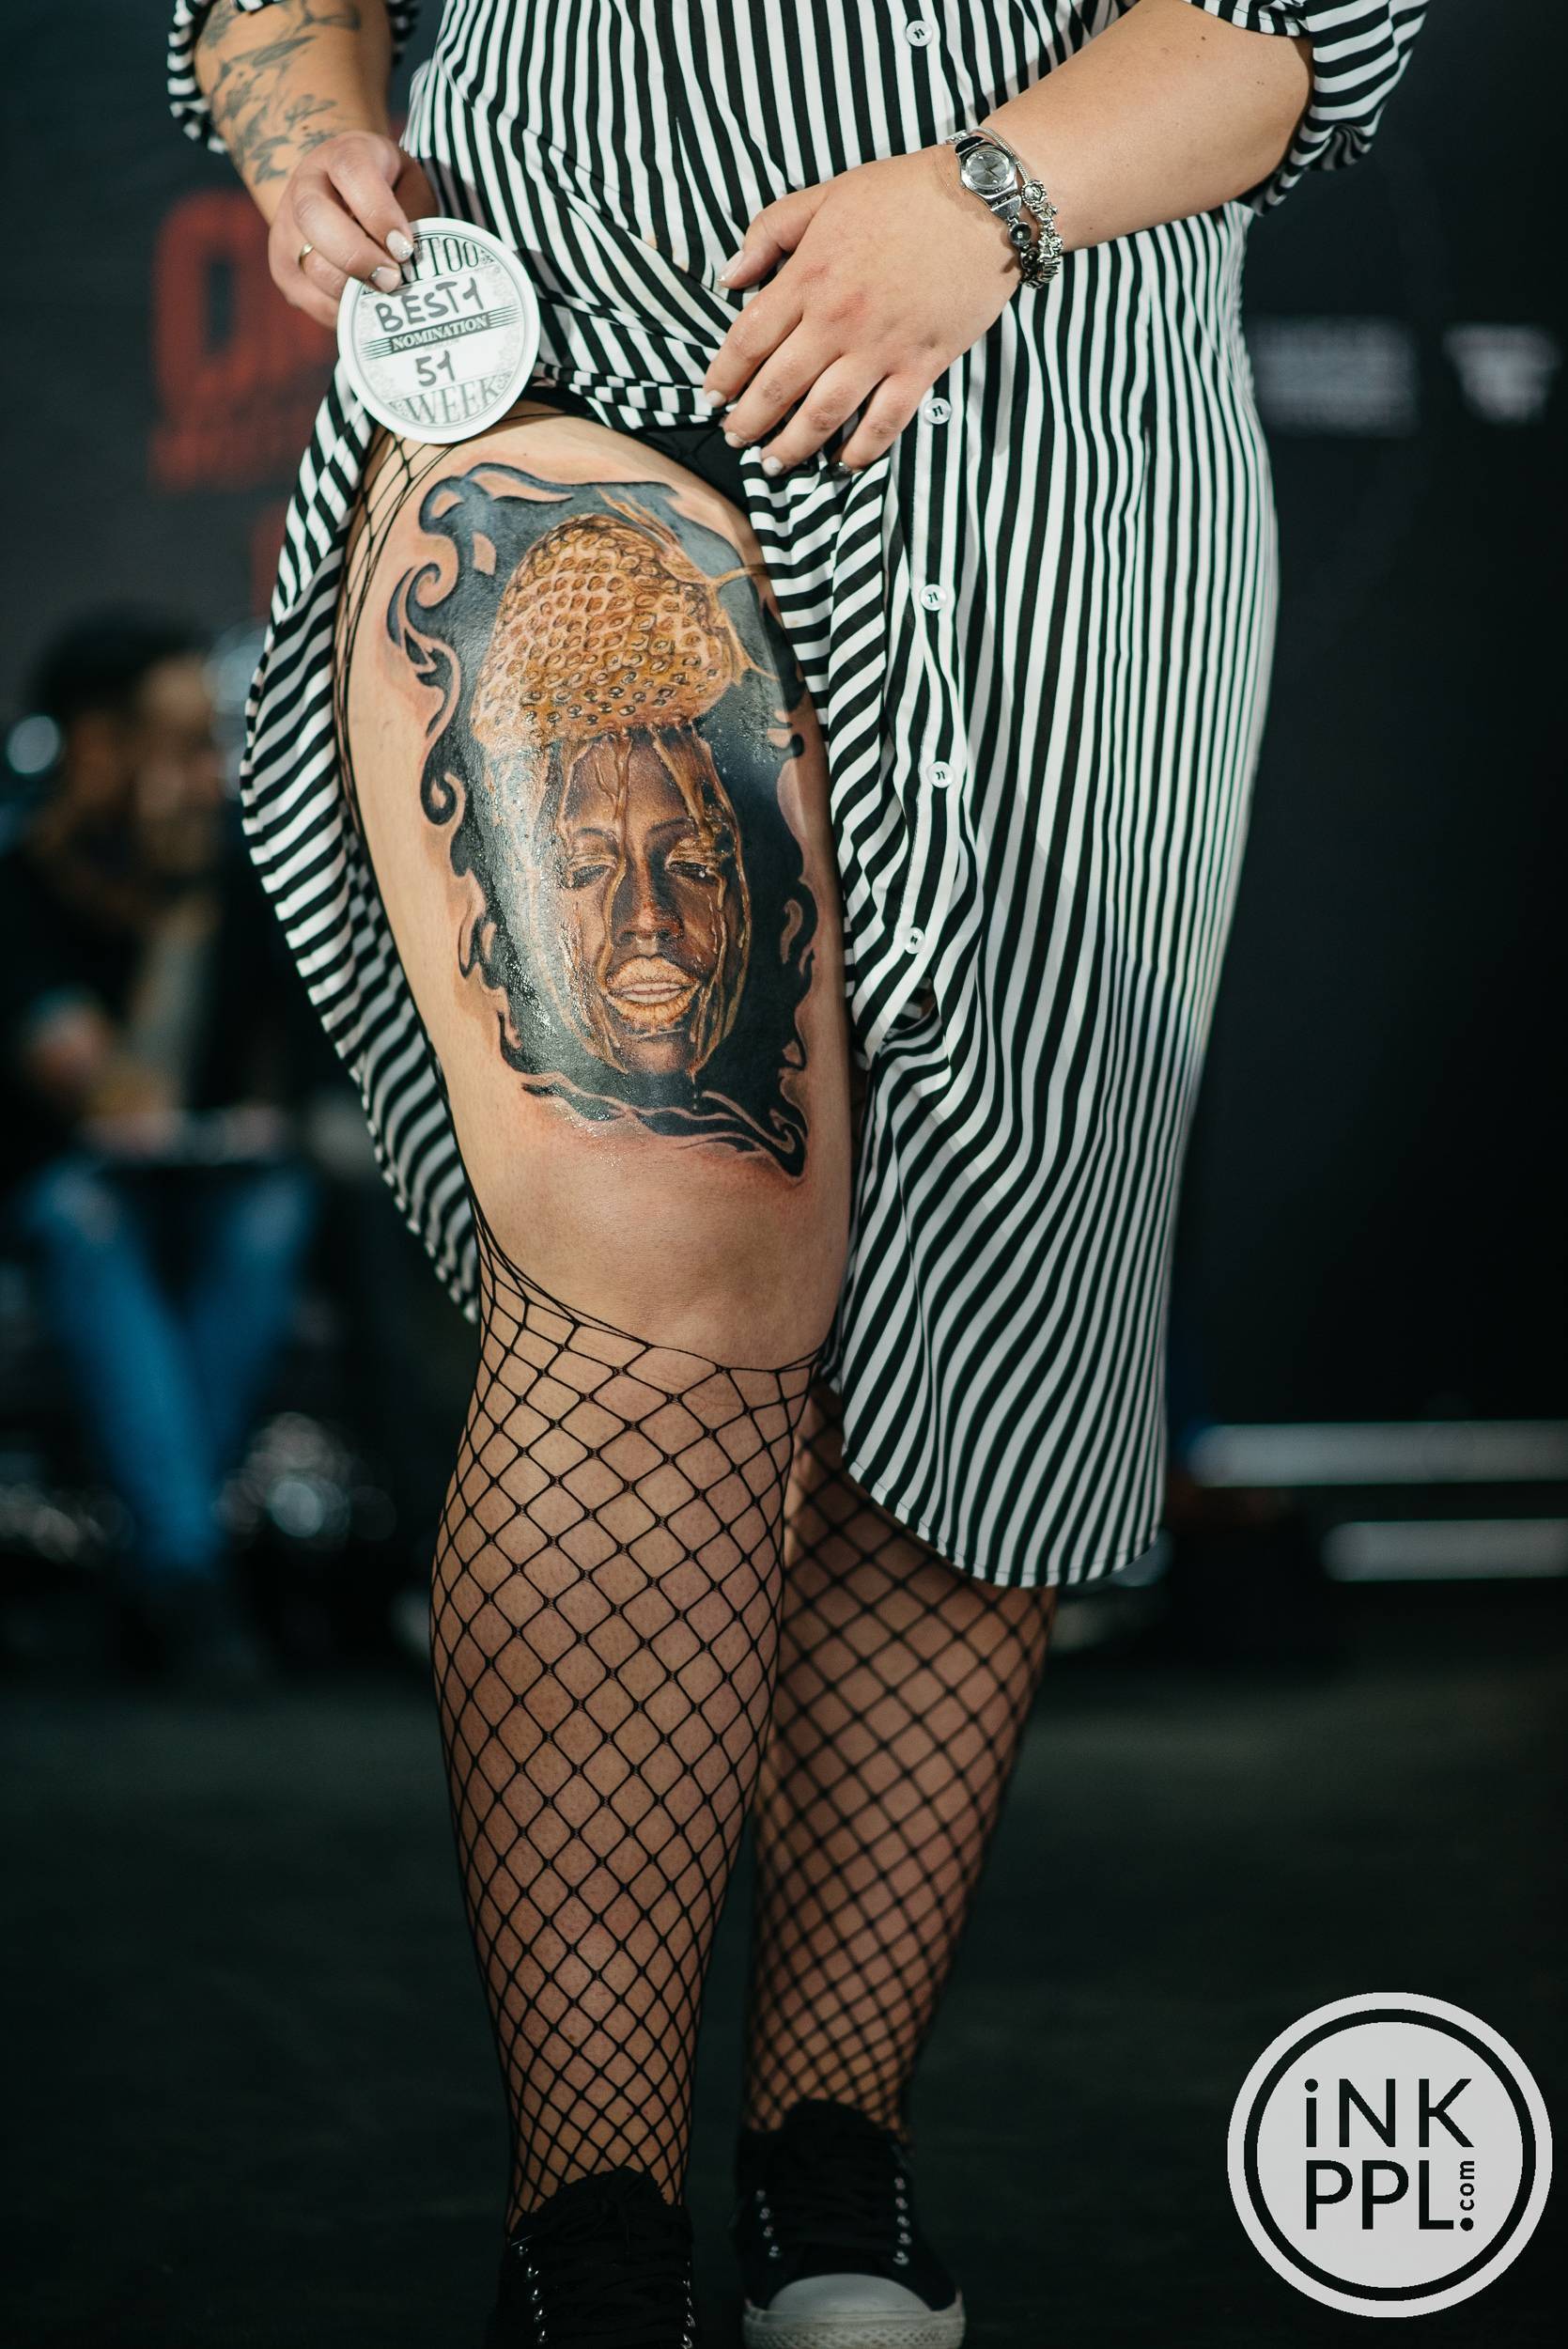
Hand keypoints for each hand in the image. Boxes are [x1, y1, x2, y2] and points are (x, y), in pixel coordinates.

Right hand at [271, 132, 438, 327]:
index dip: (379, 213)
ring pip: (313, 266)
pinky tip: (365, 303)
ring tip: (383, 292)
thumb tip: (412, 264)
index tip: (404, 247)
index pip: (352, 173)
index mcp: (341, 154)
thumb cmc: (391, 194)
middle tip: (392, 279)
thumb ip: (414, 214)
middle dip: (358, 256)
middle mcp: (305, 185)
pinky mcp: (283, 269)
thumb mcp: (411, 187)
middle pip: (315, 217)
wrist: (341, 198)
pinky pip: (313, 300)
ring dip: (354, 290)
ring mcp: (286, 227)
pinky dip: (344, 310)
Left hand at [701, 146, 1017, 474]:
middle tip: (734, 439)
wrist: (983, 201)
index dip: (723, 375)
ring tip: (774, 464)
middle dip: (749, 421)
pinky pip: (885, 422)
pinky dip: (860, 451)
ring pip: (823, 414)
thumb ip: (771, 230)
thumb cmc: (904, 193)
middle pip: (778, 386)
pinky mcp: (922, 365)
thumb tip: (731, 277)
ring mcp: (881, 347)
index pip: (749, 339)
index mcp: (809, 275)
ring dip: (792, 446)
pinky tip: (841, 464)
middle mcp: (838, 320)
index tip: (711, 398)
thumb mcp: (826, 195)